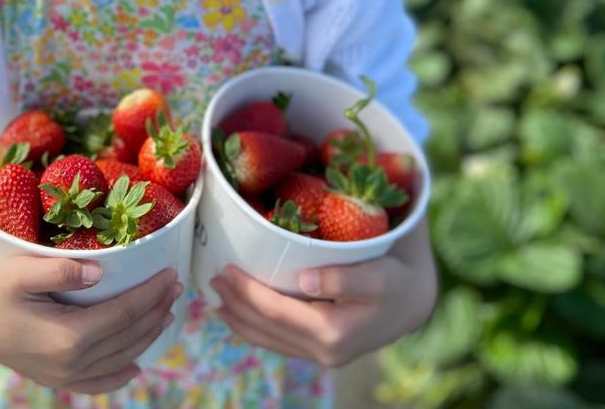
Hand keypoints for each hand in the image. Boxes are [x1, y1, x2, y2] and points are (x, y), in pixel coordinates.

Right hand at [0, 231, 181, 393]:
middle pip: (128, 336)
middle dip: (156, 309)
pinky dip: (122, 373)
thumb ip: (59, 269)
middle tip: (176, 285)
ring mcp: (66, 377)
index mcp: (67, 337)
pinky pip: (100, 383)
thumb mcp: (21, 270)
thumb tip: (97, 271)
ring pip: (121, 358)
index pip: (124, 314)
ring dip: (148, 334)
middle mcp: (71, 364)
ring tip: (166, 310)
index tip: (170, 273)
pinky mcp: (59, 380)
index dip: (151, 294)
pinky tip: (136, 361)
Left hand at [210, 216, 437, 367]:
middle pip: (267, 329)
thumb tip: (306, 281)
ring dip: (240, 319)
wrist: (415, 301)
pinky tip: (241, 315)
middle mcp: (324, 352)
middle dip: (236, 304)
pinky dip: (256, 328)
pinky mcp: (323, 350)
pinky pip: (280, 342)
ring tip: (217, 297)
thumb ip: (342, 277)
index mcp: (333, 334)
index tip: (225, 271)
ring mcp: (323, 355)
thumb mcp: (376, 274)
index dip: (248, 293)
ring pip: (270, 340)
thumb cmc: (395, 279)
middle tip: (211, 278)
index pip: (277, 313)